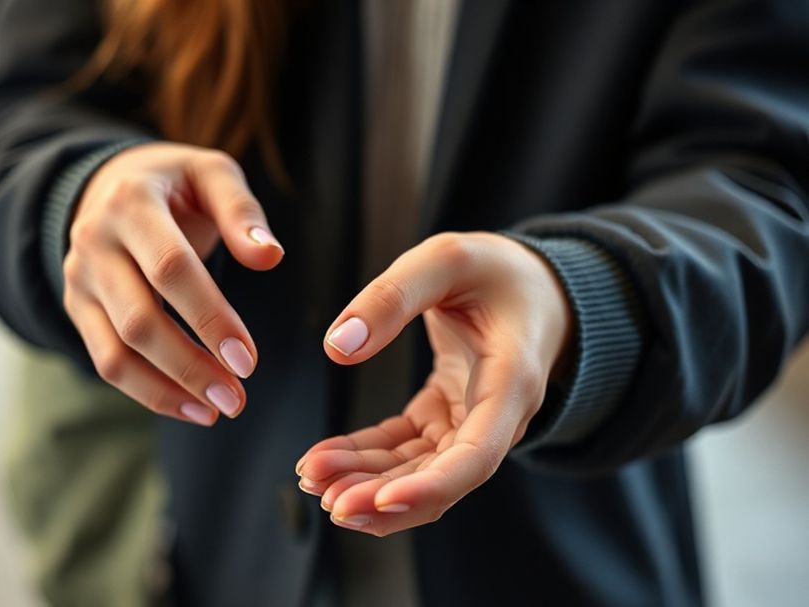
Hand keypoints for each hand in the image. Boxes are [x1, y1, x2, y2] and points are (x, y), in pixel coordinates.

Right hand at [63, 143, 283, 424]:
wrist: (111, 184)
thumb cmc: (177, 184)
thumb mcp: (211, 173)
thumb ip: (241, 211)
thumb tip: (269, 257)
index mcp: (131, 201)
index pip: (170, 268)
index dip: (209, 318)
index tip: (248, 359)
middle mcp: (95, 241)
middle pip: (139, 319)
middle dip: (191, 366)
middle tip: (237, 398)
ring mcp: (80, 278)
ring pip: (116, 351)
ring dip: (168, 389)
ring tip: (218, 409)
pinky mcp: (77, 308)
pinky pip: (106, 361)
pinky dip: (148, 392)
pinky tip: (190, 407)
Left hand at [296, 232, 572, 535]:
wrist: (528, 282)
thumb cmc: (494, 267)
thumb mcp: (447, 258)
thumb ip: (393, 296)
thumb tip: (338, 347)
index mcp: (511, 381)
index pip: (477, 456)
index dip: (430, 487)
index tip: (379, 503)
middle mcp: (496, 416)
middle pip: (442, 478)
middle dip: (383, 498)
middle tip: (324, 499)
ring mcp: (469, 420)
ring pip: (417, 470)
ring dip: (365, 482)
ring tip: (311, 480)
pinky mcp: (444, 415)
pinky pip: (403, 448)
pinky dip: (364, 457)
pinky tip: (323, 460)